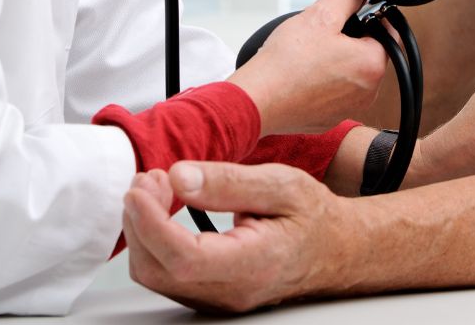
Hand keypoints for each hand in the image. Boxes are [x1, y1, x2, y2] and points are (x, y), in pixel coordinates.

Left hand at [123, 162, 337, 312]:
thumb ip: (229, 182)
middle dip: (139, 221)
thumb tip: (179, 176)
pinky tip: (163, 208)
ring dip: (143, 229)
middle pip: (157, 270)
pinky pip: (165, 273)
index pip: (183, 258)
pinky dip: (153, 239)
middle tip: (149, 178)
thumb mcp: (281, 184)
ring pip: (155, 275)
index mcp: (252, 264)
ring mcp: (217, 297)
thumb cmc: (313, 217)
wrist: (335, 249)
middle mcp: (229, 290)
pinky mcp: (208, 292)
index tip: (139, 189)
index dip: (151, 223)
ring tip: (156, 187)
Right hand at [227, 0, 386, 135]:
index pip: (387, 32)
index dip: (369, 17)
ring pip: (349, 73)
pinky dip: (322, 81)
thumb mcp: (319, 16)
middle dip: (349, 38)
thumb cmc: (287, 62)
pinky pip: (332, 92)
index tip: (351, 13)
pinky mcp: (328, 118)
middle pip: (367, 53)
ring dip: (335, 59)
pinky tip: (301, 72)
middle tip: (323, 31)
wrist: (257, 100)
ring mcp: (347, 108)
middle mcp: (367, 92)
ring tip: (309, 52)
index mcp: (372, 66)